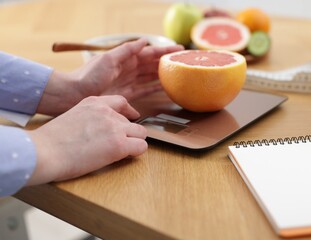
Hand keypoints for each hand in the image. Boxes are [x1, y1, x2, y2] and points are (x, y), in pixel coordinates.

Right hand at [26, 95, 146, 184]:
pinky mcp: (119, 145)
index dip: (128, 113)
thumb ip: (90, 118)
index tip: (130, 119)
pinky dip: (136, 153)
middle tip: (117, 144)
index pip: (121, 102)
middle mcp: (107, 112)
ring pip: (141, 133)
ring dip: (134, 142)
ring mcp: (115, 128)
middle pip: (132, 121)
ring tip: (121, 152)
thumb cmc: (51, 141)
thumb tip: (100, 131)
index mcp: (94, 103)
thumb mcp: (73, 117)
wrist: (44, 151)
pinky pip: (141, 146)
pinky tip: (124, 157)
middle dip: (128, 133)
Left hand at [37, 38, 183, 115]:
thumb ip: (126, 50)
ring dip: (162, 75)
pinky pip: (144, 90)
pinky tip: (164, 89)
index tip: (180, 49)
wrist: (74, 94)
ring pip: (150, 77)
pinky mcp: (127, 94)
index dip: (164, 51)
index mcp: (125, 58)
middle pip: (152, 64)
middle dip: (166, 62)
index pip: (149, 53)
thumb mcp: (107, 59)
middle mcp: (129, 69)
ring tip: (177, 75)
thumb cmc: (88, 76)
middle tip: (183, 63)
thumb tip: (144, 41)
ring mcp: (129, 82)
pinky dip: (154, 89)